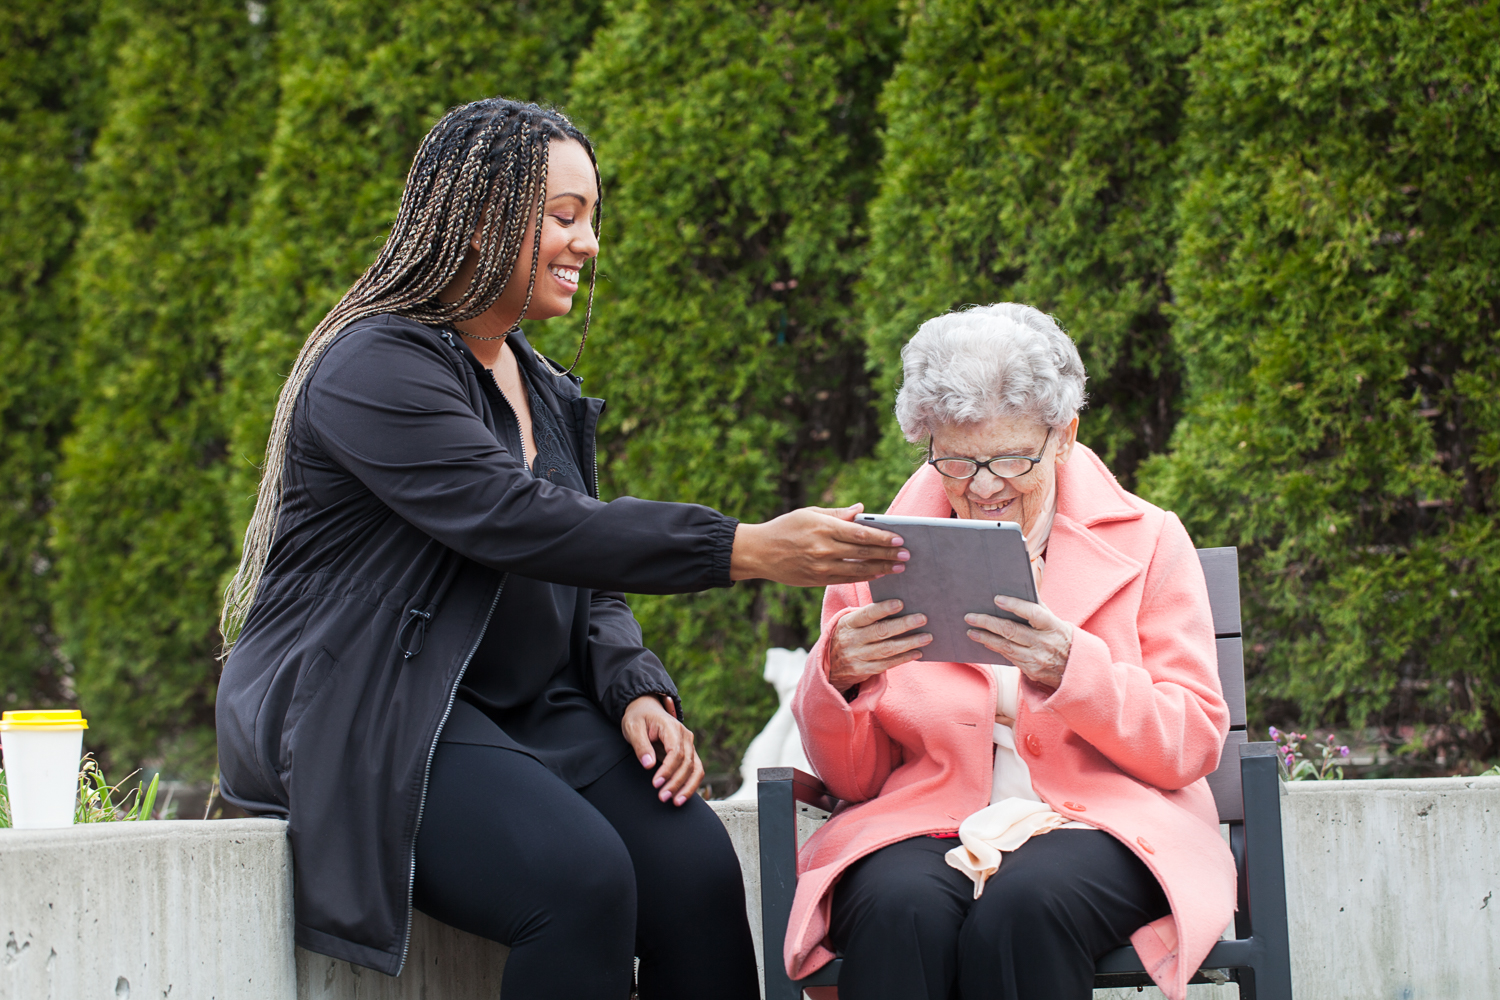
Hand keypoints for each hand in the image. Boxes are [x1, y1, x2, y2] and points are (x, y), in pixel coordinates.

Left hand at [622, 695, 703, 806]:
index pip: (676, 752)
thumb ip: (641, 746)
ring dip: (687, 787)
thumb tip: (649, 765)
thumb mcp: (633, 728)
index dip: (668, 770)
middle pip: (687, 763)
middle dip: (676, 783)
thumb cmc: (638, 718)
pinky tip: (682, 797)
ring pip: (696, 769)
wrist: (646, 709)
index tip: (656, 783)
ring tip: (675, 802)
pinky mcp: (688, 753)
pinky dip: (691, 785)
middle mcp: (685, 736)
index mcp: (672, 727)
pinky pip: (695, 771)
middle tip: (662, 797)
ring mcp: (689, 745)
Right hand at [730, 504, 909, 585]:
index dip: (882, 537)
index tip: (900, 539)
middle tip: (907, 555)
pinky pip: (847, 579)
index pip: (860, 534)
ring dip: (881, 568)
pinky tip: (878, 574)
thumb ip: (838, 514)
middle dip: (888, 554)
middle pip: (863, 552)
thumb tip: (862, 510)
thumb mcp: (809, 513)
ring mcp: (820, 566)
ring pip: (858, 569)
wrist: (759, 552)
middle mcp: (823, 548)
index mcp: (823, 527)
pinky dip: (865, 577)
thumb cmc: (785, 527)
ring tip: (899, 567)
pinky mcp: (817, 579)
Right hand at [826, 599, 930, 692]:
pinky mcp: (863, 671)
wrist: (830, 667)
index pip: (867, 614)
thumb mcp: (849, 623)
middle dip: (903, 624)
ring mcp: (857, 657)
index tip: (901, 603)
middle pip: (880, 632)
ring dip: (909, 643)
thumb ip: (868, 615)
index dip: (884, 609)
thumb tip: (899, 605)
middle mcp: (851, 640)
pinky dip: (904, 658)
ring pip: (887, 649)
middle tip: (923, 618)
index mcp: (848, 624)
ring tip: (927, 637)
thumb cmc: (848, 636)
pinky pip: (887, 664)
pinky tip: (917, 652)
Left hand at [965, 595, 1073, 689]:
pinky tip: (984, 642)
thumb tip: (1023, 586)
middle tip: (970, 617)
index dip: (1015, 605)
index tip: (997, 599)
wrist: (1076, 670)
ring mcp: (1037, 659)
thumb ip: (1039, 607)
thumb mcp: (1057, 622)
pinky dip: (995, 648)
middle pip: (1012, 631)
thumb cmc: (1061, 638)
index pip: (1033, 613)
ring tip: (971, 631)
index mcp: (1053, 626)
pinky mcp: (1031, 671)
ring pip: (1006, 647)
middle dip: (988, 623)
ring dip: (986, 638)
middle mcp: (1044, 643)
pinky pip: (1009, 658)